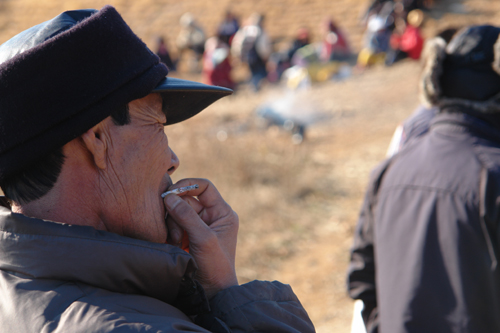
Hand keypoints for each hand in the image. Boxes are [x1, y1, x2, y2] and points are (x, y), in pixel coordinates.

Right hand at [163, 178, 238, 298]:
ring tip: (176, 242)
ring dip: (172, 225)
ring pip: (176, 212)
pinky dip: (170, 232)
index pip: (204, 187)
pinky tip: (174, 245)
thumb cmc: (215, 266)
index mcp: (222, 212)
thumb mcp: (203, 239)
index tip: (171, 193)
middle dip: (177, 213)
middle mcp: (211, 216)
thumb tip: (168, 196)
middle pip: (186, 199)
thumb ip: (186, 216)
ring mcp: (198, 226)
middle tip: (176, 231)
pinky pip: (172, 224)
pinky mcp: (186, 236)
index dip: (188, 186)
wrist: (211, 293)